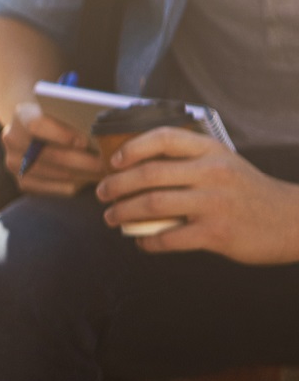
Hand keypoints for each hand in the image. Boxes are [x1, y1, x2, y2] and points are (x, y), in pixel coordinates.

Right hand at [4, 101, 103, 195]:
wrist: (36, 127)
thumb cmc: (60, 115)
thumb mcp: (63, 109)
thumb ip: (75, 118)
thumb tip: (101, 134)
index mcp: (21, 115)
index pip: (36, 125)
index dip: (61, 134)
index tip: (85, 141)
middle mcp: (12, 140)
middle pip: (51, 155)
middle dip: (84, 161)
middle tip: (108, 164)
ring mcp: (14, 163)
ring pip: (56, 174)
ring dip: (85, 175)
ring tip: (106, 173)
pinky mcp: (23, 182)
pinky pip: (54, 188)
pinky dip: (76, 185)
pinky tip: (92, 180)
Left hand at [98, 128, 298, 263]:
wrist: (292, 221)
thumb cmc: (249, 192)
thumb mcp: (225, 163)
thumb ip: (190, 160)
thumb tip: (138, 166)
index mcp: (212, 151)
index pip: (163, 138)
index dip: (131, 147)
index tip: (113, 161)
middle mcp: (212, 173)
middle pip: (148, 174)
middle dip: (116, 185)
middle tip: (101, 193)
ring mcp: (214, 203)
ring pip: (152, 204)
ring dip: (123, 212)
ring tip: (111, 217)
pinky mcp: (216, 233)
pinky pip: (169, 237)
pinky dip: (148, 241)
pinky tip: (141, 241)